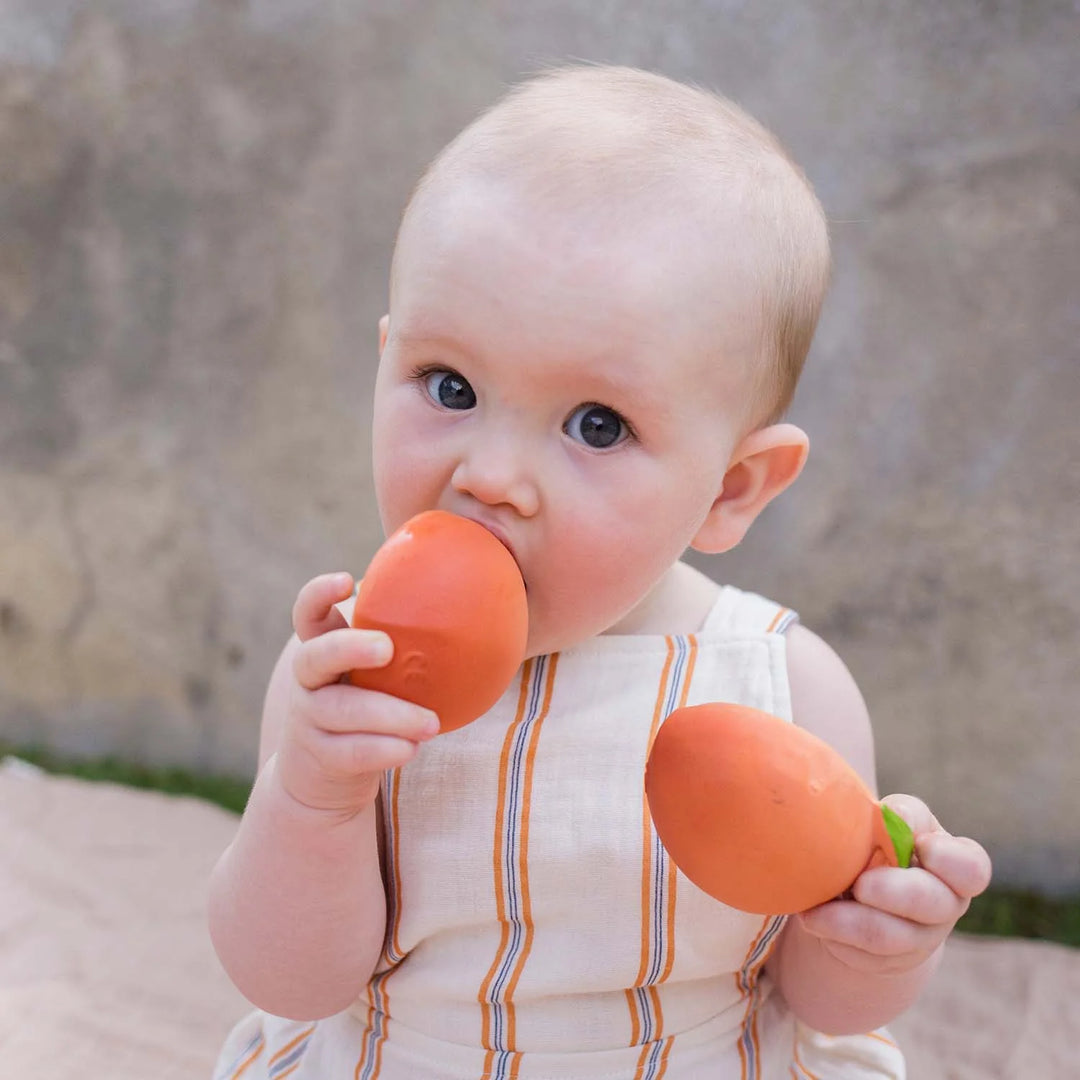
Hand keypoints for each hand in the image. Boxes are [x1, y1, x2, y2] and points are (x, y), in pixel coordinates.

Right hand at [275, 572, 439, 816]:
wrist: (324, 775)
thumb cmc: (369, 702)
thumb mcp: (377, 669)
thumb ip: (404, 632)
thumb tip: (464, 585)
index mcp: (322, 648)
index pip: (308, 613)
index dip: (319, 594)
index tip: (347, 580)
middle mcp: (308, 679)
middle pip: (314, 656)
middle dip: (349, 648)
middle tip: (388, 648)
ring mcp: (309, 718)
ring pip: (343, 711)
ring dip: (390, 715)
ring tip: (431, 723)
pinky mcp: (321, 757)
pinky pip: (351, 752)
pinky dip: (383, 749)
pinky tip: (412, 748)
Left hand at [795, 793, 992, 975]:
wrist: (862, 886)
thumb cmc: (885, 840)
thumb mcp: (896, 819)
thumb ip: (901, 815)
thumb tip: (895, 817)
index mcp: (956, 867)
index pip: (971, 868)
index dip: (947, 859)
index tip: (919, 844)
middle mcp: (945, 906)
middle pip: (930, 905)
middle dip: (891, 892)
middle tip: (860, 883)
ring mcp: (919, 939)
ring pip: (888, 937)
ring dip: (846, 921)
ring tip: (813, 909)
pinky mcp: (888, 962)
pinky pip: (860, 954)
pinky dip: (832, 935)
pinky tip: (813, 918)